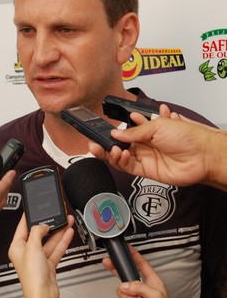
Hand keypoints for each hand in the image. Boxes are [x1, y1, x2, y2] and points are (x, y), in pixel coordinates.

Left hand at [8, 215, 73, 297]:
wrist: (43, 295)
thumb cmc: (32, 277)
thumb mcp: (32, 247)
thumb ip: (38, 232)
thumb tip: (43, 224)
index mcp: (17, 247)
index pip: (22, 227)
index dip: (29, 216)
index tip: (34, 207)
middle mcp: (27, 252)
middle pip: (39, 233)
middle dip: (50, 224)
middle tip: (57, 214)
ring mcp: (39, 258)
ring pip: (50, 240)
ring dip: (59, 231)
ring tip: (67, 220)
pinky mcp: (49, 264)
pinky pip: (56, 249)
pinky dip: (63, 241)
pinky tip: (68, 232)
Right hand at [90, 112, 221, 187]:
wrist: (202, 154)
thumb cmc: (186, 136)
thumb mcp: (157, 126)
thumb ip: (134, 132)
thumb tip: (116, 133)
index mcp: (146, 130)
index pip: (124, 132)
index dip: (112, 132)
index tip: (100, 131)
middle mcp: (144, 144)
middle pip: (119, 146)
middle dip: (106, 144)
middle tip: (95, 143)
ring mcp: (145, 158)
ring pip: (121, 158)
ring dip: (112, 153)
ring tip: (112, 149)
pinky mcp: (146, 171)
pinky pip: (128, 167)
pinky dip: (121, 161)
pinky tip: (121, 154)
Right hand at [103, 246, 178, 297]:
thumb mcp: (156, 297)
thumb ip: (140, 287)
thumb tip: (126, 285)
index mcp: (153, 282)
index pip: (141, 264)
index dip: (134, 255)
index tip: (126, 248)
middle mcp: (145, 290)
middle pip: (127, 277)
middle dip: (119, 274)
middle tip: (109, 263)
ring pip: (124, 294)